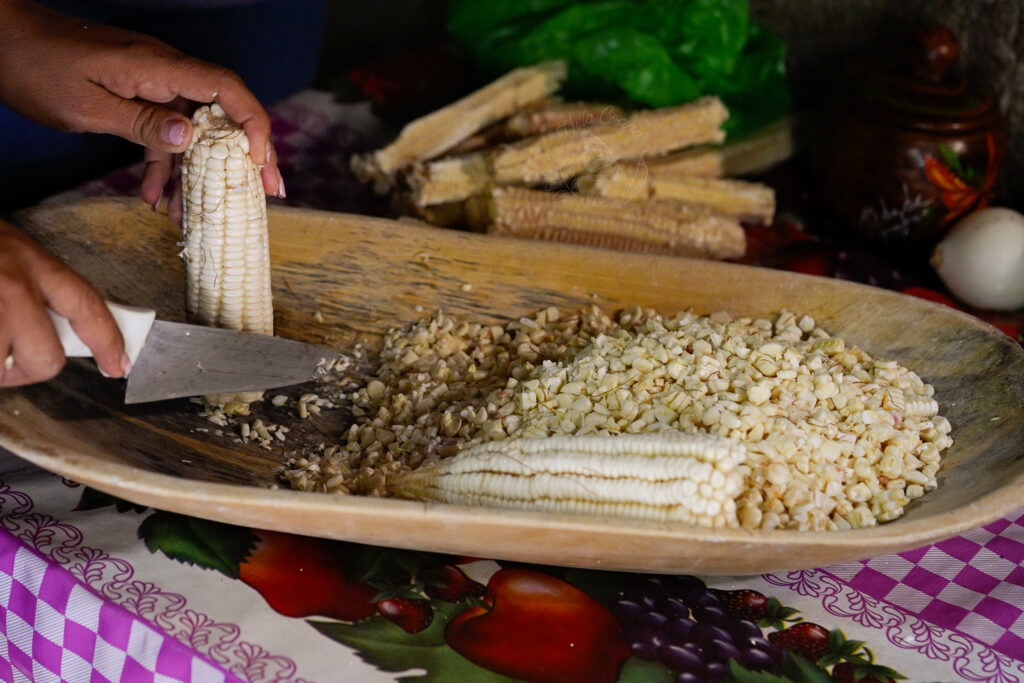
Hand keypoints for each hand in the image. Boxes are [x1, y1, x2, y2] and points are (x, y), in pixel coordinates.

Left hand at [0, 0, 282, 221]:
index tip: (260, 161)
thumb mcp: (86, 105)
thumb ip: (141, 123)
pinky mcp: (139, 98)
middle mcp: (165, 74)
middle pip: (224, 112)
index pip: (224, 89)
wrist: (2, 41)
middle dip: (248, 155)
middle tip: (269, 192)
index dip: (252, 123)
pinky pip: (163, 134)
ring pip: (194, 132)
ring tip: (201, 215)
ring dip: (199, 174)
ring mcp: (153, 85)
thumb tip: (192, 140)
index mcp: (158, 67)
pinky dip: (164, 167)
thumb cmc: (37, 67)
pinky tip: (156, 198)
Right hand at [0, 220, 125, 385]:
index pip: (86, 305)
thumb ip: (35, 288)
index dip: (108, 340)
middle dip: (28, 368)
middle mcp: (10, 287)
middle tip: (6, 355)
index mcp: (29, 262)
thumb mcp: (6, 251)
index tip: (119, 365)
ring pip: (2, 371)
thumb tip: (62, 334)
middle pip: (46, 359)